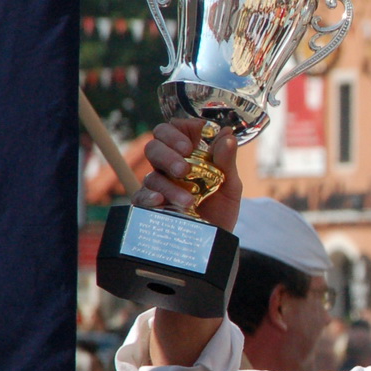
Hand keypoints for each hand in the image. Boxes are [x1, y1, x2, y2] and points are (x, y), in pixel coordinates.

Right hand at [133, 117, 242, 232]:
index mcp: (188, 155)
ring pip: (151, 174)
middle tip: (184, 169)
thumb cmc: (222, 208)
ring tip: (189, 200)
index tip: (190, 144)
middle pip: (154, 146)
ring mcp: (158, 186)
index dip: (177, 131)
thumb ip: (227, 161)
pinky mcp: (150, 206)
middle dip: (167, 154)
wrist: (216, 239)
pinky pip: (140, 197)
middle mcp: (169, 166)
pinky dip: (149, 197)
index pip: (173, 130)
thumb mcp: (230, 185)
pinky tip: (160, 201)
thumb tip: (228, 135)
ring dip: (169, 185)